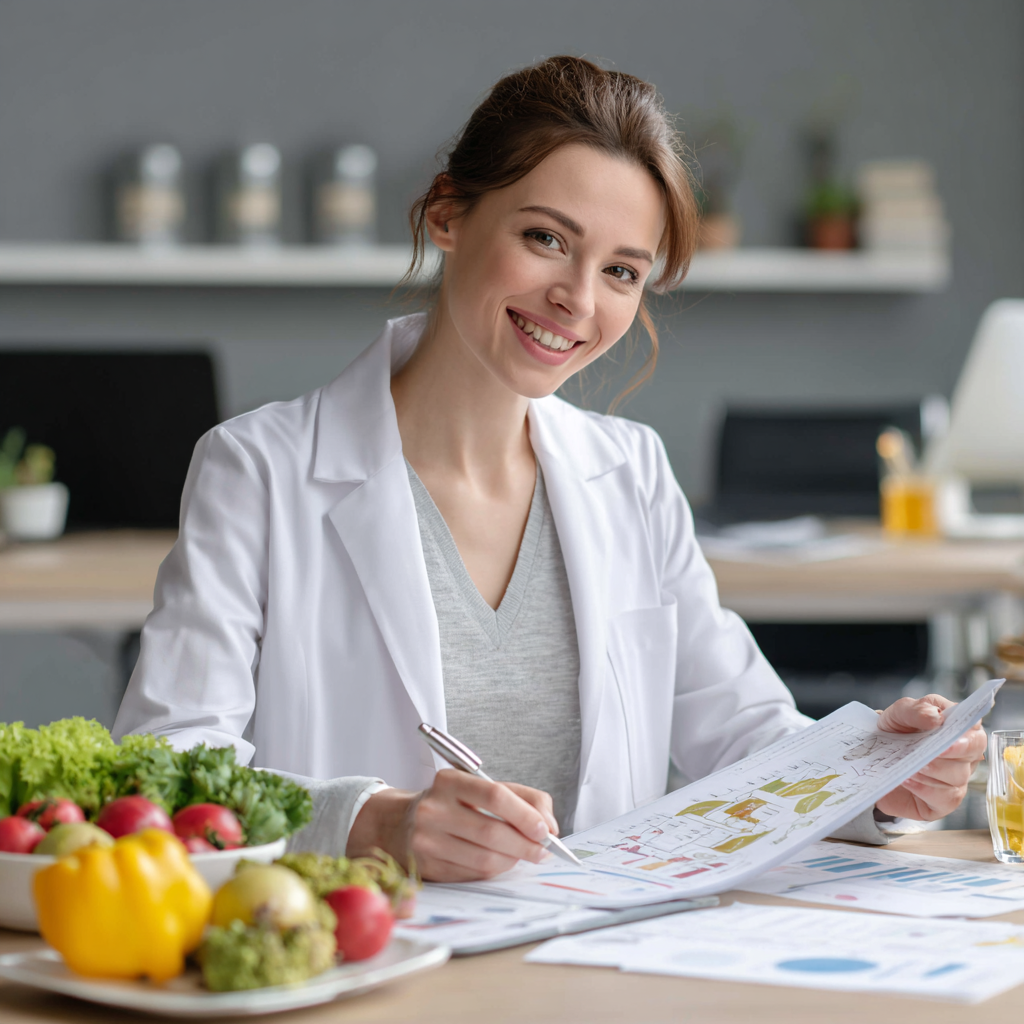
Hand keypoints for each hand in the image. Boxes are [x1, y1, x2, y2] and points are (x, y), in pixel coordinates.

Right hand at [346, 769, 557, 881]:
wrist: (399, 823)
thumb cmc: (451, 804)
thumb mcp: (480, 787)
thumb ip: (521, 797)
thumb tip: (550, 826)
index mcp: (450, 781)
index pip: (495, 795)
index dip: (526, 815)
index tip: (545, 829)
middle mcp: (434, 809)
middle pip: (492, 832)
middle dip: (526, 845)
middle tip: (544, 850)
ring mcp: (427, 840)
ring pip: (485, 859)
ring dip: (513, 860)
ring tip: (524, 855)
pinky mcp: (427, 867)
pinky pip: (473, 875)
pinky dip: (495, 871)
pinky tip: (500, 861)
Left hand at [874, 694, 986, 819]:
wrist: (873, 757)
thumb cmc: (894, 731)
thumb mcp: (899, 714)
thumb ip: (916, 710)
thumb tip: (935, 716)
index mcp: (957, 728)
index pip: (975, 730)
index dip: (967, 736)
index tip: (950, 739)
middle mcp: (963, 755)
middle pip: (972, 755)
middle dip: (950, 754)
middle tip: (928, 753)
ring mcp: (956, 779)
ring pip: (958, 777)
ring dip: (933, 770)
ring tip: (910, 765)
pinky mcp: (944, 801)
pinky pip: (945, 799)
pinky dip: (925, 789)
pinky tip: (907, 779)